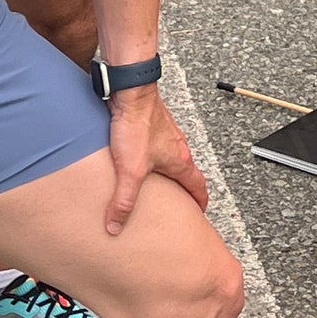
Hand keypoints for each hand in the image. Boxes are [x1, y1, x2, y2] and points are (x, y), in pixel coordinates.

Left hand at [104, 88, 206, 232]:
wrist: (130, 91)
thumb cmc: (137, 125)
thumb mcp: (130, 171)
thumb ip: (123, 201)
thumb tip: (116, 226)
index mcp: (180, 161)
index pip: (198, 187)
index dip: (199, 203)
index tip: (199, 214)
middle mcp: (178, 147)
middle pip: (187, 173)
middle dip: (184, 190)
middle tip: (178, 203)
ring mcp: (166, 134)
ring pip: (172, 159)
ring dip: (169, 173)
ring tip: (157, 184)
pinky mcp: (152, 125)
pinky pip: (158, 147)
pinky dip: (154, 158)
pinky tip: (138, 160)